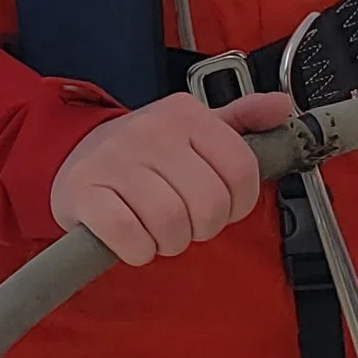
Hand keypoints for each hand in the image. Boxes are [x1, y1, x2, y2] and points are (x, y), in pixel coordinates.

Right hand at [50, 88, 293, 266]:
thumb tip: (283, 108)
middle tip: (187, 223)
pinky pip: (129, 236)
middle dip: (202, 228)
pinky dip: (137, 250)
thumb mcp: (194, 128)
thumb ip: (242, 120)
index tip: (223, 207)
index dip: (239, 203)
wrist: (74, 157)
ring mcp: (115, 160)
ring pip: (170, 223)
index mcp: (186, 114)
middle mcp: (151, 130)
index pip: (241, 169)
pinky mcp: (85, 192)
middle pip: (208, 204)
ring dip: (169, 242)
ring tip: (159, 232)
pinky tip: (133, 239)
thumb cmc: (144, 153)